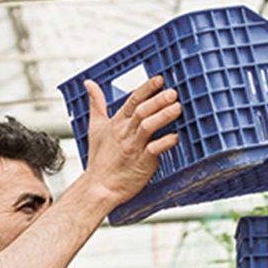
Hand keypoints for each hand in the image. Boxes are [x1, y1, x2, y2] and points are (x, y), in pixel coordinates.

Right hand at [81, 75, 181, 208]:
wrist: (99, 187)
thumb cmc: (99, 159)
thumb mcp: (95, 128)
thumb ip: (96, 104)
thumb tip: (89, 83)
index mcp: (117, 123)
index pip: (132, 100)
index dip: (147, 88)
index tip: (160, 79)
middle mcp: (125, 133)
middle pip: (142, 111)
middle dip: (158, 100)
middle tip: (173, 92)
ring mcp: (134, 148)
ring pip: (148, 127)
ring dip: (163, 116)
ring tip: (178, 108)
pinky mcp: (142, 163)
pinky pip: (154, 150)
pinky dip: (165, 143)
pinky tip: (176, 137)